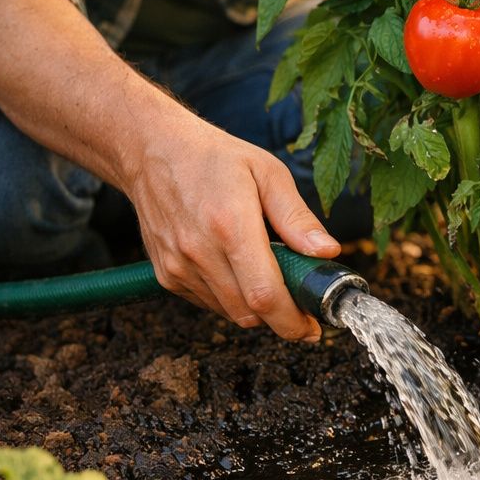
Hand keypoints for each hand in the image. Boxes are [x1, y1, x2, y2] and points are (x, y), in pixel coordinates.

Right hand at [126, 111, 340, 340]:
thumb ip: (297, 218)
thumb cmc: (215, 158)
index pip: (264, 295)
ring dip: (257, 309)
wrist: (152, 151)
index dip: (293, 320)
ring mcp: (178, 267)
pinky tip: (239, 271)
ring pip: (230, 312)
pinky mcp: (166, 275)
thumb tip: (327, 252)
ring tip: (271, 278)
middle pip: (249, 313)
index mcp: (230, 226)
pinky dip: (232, 299)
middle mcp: (199, 252)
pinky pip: (209, 303)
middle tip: (302, 303)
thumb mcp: (268, 173)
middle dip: (282, 318)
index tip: (313, 327)